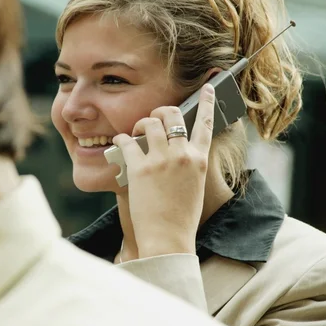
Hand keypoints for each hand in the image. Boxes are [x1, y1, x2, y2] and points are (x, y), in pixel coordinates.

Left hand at [113, 84, 214, 258]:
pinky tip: (118, 144)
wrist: (168, 238)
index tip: (208, 87)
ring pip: (150, 123)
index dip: (207, 102)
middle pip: (172, 115)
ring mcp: (162, 160)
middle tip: (151, 120)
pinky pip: (126, 141)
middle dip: (160, 112)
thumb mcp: (193, 188)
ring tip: (136, 134)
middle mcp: (183, 155)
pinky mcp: (140, 168)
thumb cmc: (180, 218)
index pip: (206, 123)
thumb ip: (188, 167)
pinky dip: (120, 140)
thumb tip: (175, 154)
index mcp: (199, 160)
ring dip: (140, 124)